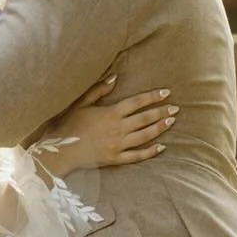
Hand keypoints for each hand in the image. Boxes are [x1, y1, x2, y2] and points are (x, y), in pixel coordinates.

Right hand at [35, 78, 176, 173]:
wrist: (61, 150)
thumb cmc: (69, 125)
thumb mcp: (81, 103)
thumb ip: (99, 90)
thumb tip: (115, 77)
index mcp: (111, 113)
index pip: (137, 102)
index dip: (153, 96)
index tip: (166, 92)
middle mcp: (118, 128)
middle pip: (145, 118)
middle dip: (162, 112)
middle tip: (176, 108)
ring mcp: (118, 145)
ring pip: (145, 136)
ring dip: (159, 128)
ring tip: (171, 122)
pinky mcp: (115, 159)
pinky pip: (137, 156)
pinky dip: (150, 152)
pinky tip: (161, 147)